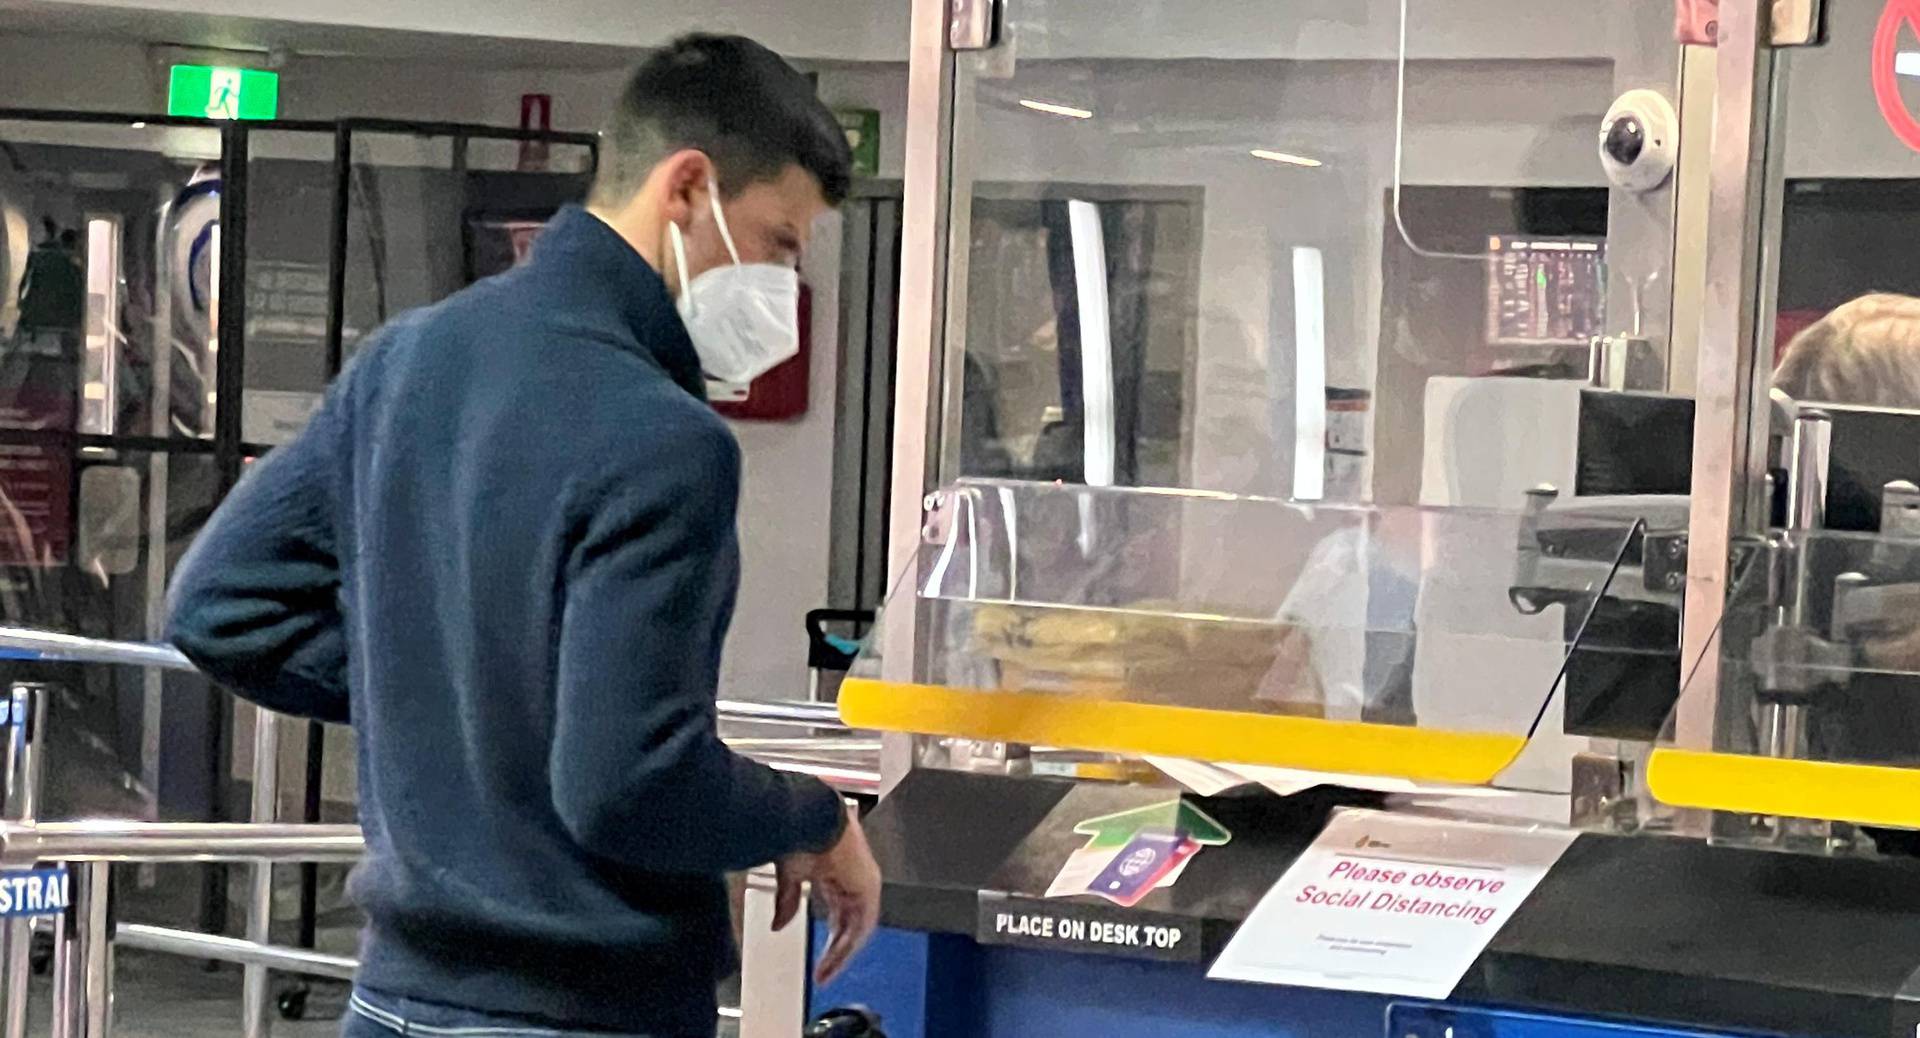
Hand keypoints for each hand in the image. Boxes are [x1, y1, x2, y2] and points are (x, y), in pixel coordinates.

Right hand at [773, 805, 880, 984]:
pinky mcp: (868, 885)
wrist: (807, 815)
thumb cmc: (797, 829)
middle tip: (824, 972)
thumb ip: (787, 900)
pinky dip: (849, 943)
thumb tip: (779, 924)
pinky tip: (836, 957)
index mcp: (836, 869)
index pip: (838, 909)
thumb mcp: (790, 874)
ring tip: (827, 971)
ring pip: (857, 926)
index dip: (830, 934)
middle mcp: (854, 876)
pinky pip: (862, 923)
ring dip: (842, 951)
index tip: (820, 955)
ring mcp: (864, 880)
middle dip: (836, 949)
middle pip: (849, 921)